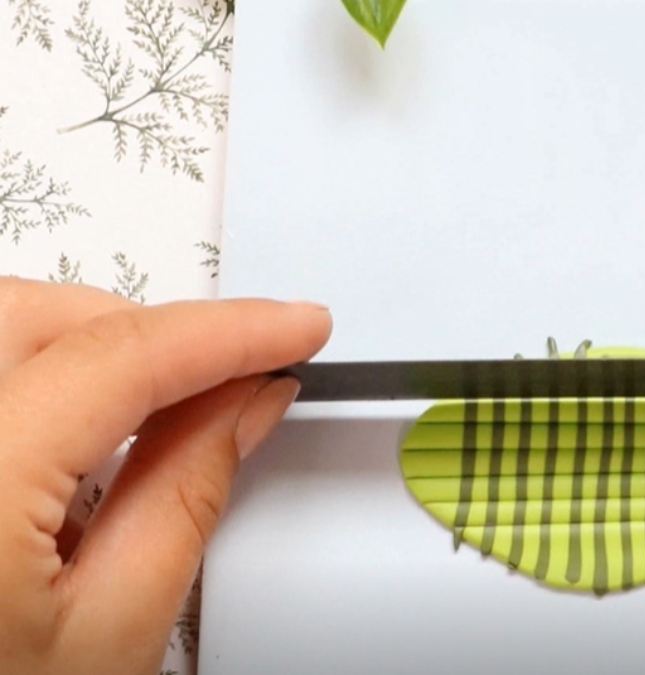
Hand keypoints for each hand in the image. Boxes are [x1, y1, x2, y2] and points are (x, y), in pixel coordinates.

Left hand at [0, 278, 330, 673]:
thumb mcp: (108, 631)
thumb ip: (186, 495)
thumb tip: (245, 403)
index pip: (119, 358)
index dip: (229, 332)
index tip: (296, 328)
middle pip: (37, 314)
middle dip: (148, 331)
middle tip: (229, 379)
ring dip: (83, 345)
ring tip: (145, 414)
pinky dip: (28, 369)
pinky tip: (63, 429)